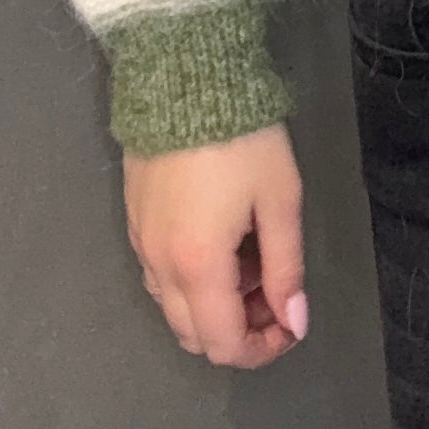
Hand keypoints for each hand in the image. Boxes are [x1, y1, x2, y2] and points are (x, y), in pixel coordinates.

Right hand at [124, 124, 307, 368]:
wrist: (185, 79)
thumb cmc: (242, 140)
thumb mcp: (280, 201)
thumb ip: (287, 268)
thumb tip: (295, 322)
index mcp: (197, 267)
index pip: (223, 344)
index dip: (262, 349)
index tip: (291, 323)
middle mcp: (159, 266)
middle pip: (193, 335)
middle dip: (239, 328)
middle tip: (276, 290)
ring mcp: (140, 244)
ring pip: (174, 307)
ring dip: (215, 304)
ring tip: (253, 257)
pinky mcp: (133, 221)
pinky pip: (160, 275)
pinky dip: (192, 278)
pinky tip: (222, 238)